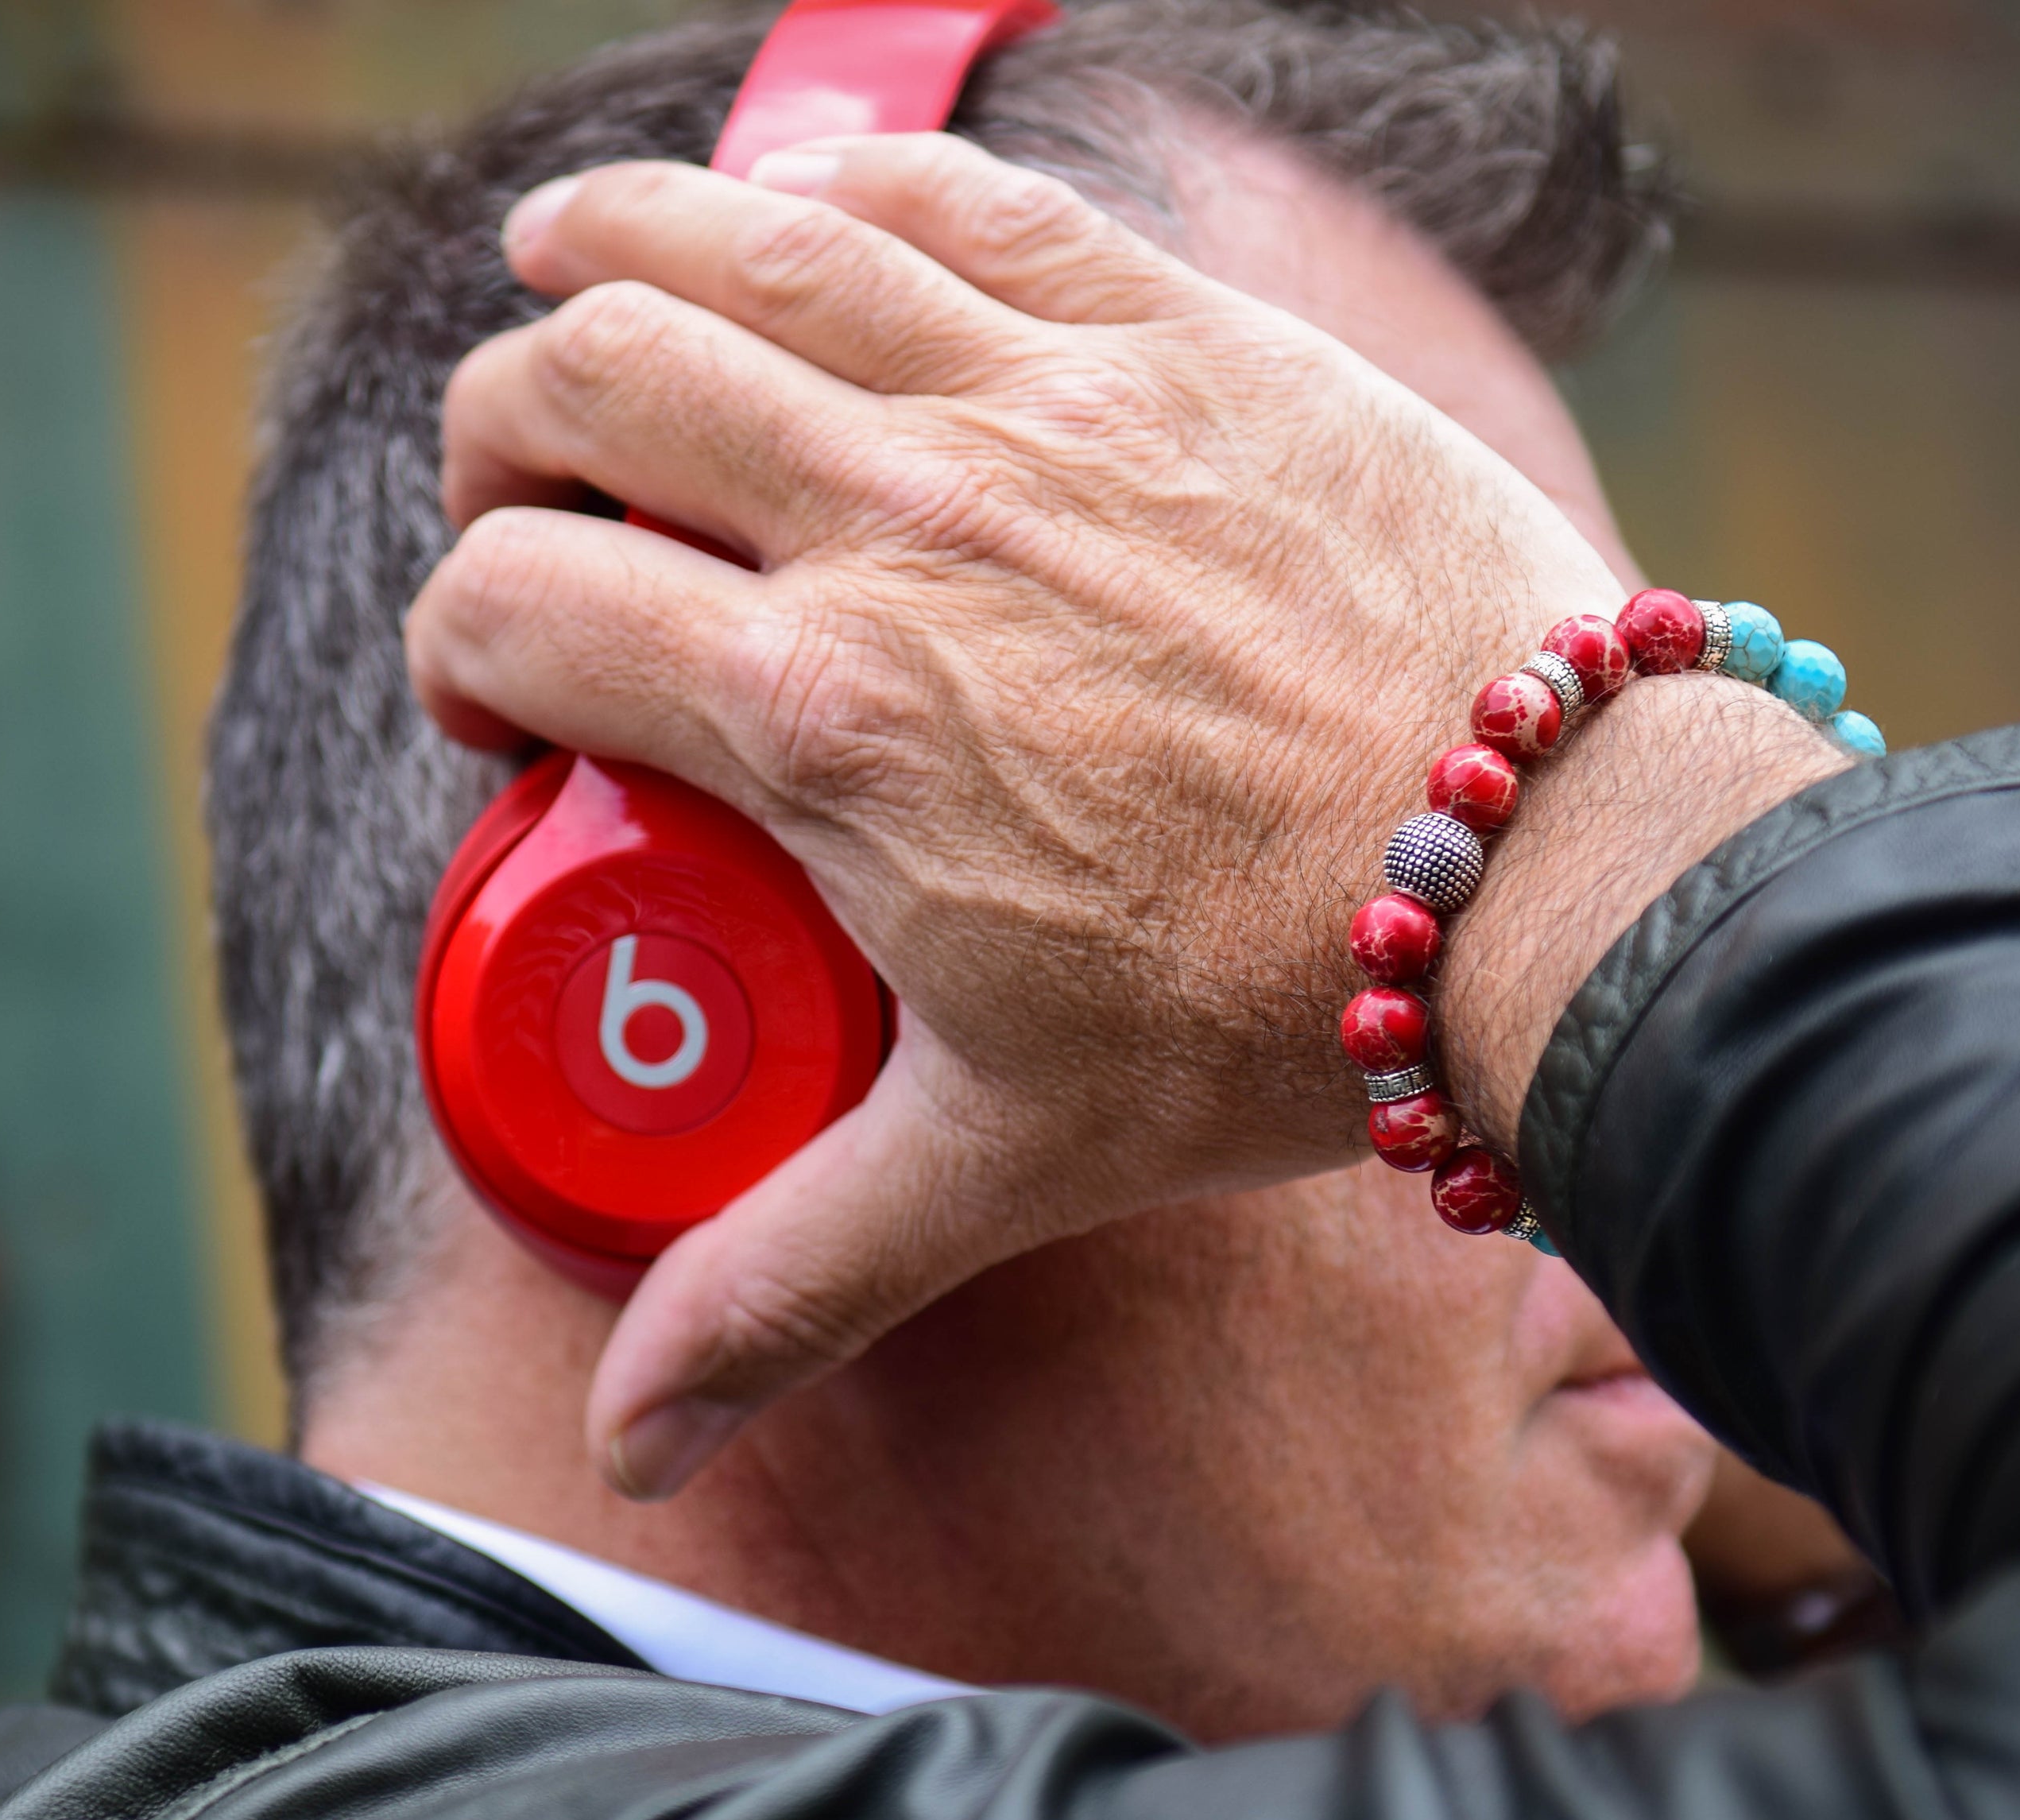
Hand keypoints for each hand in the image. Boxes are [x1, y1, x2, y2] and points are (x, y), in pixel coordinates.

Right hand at [408, 134, 1829, 1495]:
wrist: (1560, 871)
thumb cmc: (1274, 1015)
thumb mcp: (1000, 1163)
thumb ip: (790, 1279)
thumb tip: (637, 1434)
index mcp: (826, 716)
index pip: (521, 606)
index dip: (459, 647)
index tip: (506, 708)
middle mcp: (903, 521)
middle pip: (592, 378)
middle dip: (498, 431)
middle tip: (525, 504)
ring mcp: (1041, 403)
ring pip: (744, 239)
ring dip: (609, 242)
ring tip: (557, 269)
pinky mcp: (1172, 331)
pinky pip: (955, 198)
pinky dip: (840, 185)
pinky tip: (800, 211)